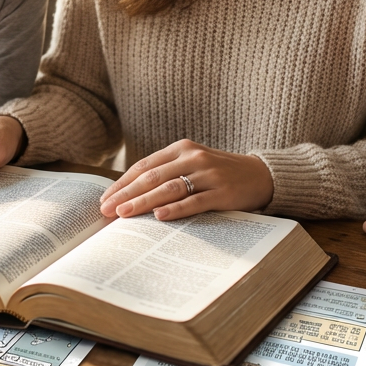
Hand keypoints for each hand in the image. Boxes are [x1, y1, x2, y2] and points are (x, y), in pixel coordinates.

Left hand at [100, 139, 272, 221]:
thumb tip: (130, 196)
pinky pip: (194, 201)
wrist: (260, 175)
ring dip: (144, 202)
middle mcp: (193, 157)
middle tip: (106, 210)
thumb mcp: (193, 164)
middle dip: (126, 194)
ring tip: (124, 214)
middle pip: (152, 177)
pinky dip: (175, 209)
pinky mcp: (222, 192)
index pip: (144, 166)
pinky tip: (159, 216)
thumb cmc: (219, 173)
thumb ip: (167, 173)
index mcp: (182, 148)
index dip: (123, 183)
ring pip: (169, 188)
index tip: (105, 199)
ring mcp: (209, 174)